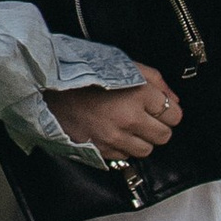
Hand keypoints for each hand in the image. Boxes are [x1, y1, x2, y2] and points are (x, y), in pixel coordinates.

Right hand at [53, 69, 180, 161]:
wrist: (45, 85)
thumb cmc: (82, 71)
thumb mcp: (123, 63)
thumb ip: (155, 80)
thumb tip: (173, 99)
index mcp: (138, 93)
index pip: (174, 114)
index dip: (168, 110)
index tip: (158, 106)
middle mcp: (129, 118)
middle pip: (164, 136)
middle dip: (158, 126)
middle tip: (145, 117)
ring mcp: (113, 137)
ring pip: (146, 150)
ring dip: (141, 139)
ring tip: (128, 126)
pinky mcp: (99, 150)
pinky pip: (124, 157)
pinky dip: (122, 147)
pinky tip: (112, 132)